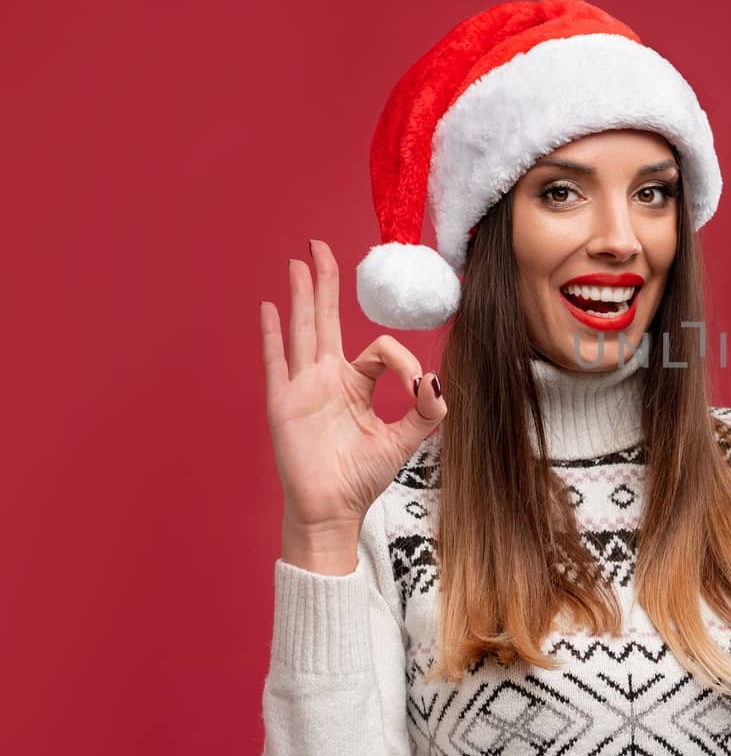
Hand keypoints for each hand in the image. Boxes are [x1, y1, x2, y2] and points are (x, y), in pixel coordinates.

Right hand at [260, 240, 447, 551]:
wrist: (332, 510)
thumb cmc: (362, 477)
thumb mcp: (404, 440)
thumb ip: (426, 412)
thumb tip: (437, 380)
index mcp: (355, 385)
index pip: (378, 349)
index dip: (402, 361)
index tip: (416, 384)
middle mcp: (326, 379)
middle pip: (325, 319)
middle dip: (325, 283)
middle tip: (320, 246)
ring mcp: (302, 388)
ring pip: (303, 330)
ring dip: (301, 295)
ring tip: (299, 261)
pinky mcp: (285, 403)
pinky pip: (278, 362)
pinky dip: (273, 335)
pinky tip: (269, 307)